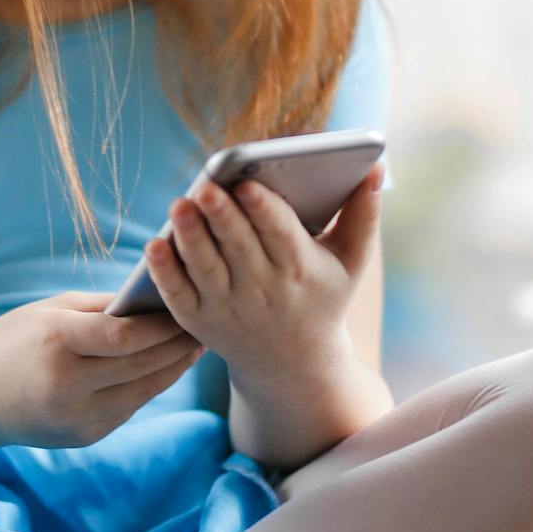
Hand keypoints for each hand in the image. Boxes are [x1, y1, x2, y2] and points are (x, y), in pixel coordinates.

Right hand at [0, 292, 204, 452]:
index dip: (162, 324)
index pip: (124, 336)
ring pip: (144, 392)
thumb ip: (101, 308)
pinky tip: (165, 368)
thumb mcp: (48, 311)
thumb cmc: (12, 341)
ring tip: (193, 346)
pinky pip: (129, 408)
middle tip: (203, 324)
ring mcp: (77, 417)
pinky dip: (149, 386)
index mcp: (55, 342)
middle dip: (177, 345)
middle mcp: (67, 384)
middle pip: (141, 365)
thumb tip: (154, 300)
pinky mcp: (84, 436)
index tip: (185, 307)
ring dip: (173, 368)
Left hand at [142, 162, 385, 387]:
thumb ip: (364, 215)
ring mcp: (227, 308)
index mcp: (300, 269)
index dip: (264, 210)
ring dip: (190, 238)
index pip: (280, 235)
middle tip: (207, 187)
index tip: (249, 184)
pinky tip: (154, 244)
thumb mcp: (351, 262)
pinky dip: (165, 271)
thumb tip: (378, 168)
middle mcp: (263, 291)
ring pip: (205, 268)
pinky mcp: (198, 320)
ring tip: (180, 205)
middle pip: (239, 248)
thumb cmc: (322, 296)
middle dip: (223, 218)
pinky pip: (177, 294)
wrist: (293, 363)